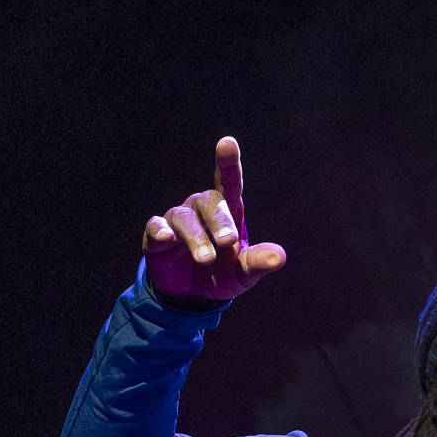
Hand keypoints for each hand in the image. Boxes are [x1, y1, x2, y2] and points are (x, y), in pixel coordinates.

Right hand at [142, 136, 285, 306]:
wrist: (189, 293)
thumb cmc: (220, 274)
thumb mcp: (241, 274)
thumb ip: (257, 263)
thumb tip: (280, 257)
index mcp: (226, 213)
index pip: (229, 183)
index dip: (227, 163)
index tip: (227, 143)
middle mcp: (201, 210)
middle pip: (209, 201)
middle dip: (220, 220)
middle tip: (229, 242)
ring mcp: (177, 221)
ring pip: (184, 217)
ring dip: (196, 237)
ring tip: (206, 259)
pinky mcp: (156, 237)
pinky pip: (155, 227)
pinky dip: (160, 231)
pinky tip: (166, 238)